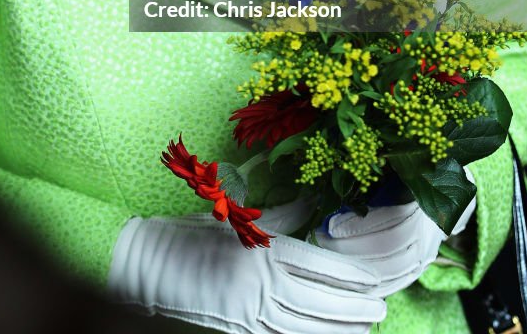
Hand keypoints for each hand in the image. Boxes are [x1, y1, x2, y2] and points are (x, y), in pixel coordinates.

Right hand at [108, 203, 386, 333]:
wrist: (144, 266)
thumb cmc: (188, 236)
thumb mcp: (232, 220)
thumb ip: (276, 217)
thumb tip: (308, 205)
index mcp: (258, 251)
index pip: (316, 266)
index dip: (349, 276)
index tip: (374, 280)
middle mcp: (258, 285)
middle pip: (318, 302)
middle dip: (353, 307)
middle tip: (382, 309)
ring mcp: (248, 313)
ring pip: (305, 327)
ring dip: (338, 329)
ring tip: (366, 328)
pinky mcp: (238, 330)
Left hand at [315, 190, 476, 297]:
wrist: (441, 189)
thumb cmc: (404, 174)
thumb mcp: (390, 167)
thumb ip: (371, 174)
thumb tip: (336, 176)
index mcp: (421, 202)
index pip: (391, 222)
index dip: (359, 226)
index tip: (330, 225)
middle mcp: (428, 233)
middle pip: (388, 250)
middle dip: (349, 248)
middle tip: (319, 241)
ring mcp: (425, 254)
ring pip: (391, 272)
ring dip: (355, 268)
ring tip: (326, 258)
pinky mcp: (418, 269)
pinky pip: (394, 284)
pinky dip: (369, 286)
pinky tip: (346, 280)